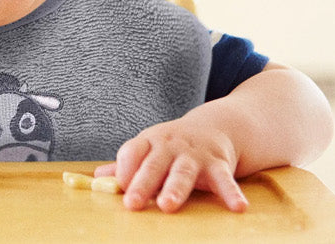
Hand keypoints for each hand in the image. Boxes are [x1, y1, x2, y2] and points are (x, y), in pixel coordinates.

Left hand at [94, 117, 248, 212]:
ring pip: (183, 172)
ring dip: (176, 189)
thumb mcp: (148, 148)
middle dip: (143, 183)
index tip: (118, 186)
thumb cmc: (173, 144)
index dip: (124, 168)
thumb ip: (127, 165)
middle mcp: (170, 147)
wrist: (215, 126)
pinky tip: (237, 207)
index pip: (132, 152)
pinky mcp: (218, 164)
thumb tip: (97, 178)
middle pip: (154, 165)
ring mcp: (194, 155)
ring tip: (168, 205)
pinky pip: (225, 180)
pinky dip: (231, 193)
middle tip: (133, 203)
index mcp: (149, 142)